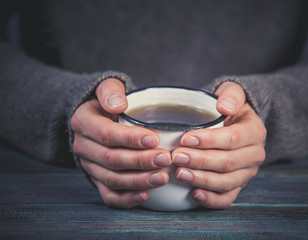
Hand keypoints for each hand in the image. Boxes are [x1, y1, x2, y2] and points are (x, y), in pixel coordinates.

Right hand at [71, 78, 170, 207]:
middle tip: (165, 159)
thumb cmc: (109, 103)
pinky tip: (145, 196)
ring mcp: (89, 165)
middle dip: (139, 161)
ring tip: (162, 177)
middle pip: (110, 159)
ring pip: (111, 179)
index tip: (155, 139)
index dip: (130, 139)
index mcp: (83, 122)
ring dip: (138, 181)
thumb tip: (118, 104)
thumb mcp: (107, 88)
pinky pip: (108, 194)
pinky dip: (126, 199)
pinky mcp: (97, 179)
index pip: (106, 134)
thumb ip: (110, 91)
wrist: (99, 118)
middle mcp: (83, 146)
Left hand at [172, 81, 265, 208]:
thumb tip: (224, 106)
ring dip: (202, 180)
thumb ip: (231, 95)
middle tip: (176, 157)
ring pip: (227, 182)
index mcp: (255, 131)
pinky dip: (211, 199)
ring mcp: (247, 173)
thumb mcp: (233, 93)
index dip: (209, 141)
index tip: (185, 139)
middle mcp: (254, 154)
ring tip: (179, 174)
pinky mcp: (238, 185)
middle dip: (200, 161)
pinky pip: (227, 198)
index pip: (232, 139)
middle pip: (228, 163)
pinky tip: (193, 194)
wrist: (236, 123)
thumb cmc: (229, 108)